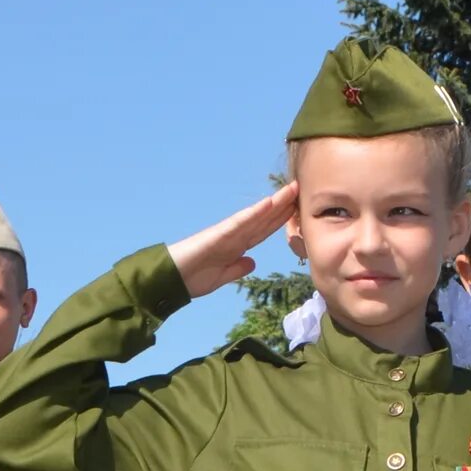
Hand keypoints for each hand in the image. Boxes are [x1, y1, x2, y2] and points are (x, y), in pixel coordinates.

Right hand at [167, 185, 298, 299]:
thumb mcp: (221, 277)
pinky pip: (241, 221)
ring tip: (292, 189)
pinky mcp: (218, 234)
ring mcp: (227, 233)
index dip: (280, 220)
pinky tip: (270, 203)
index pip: (263, 231)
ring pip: (256, 216)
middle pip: (264, 219)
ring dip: (275, 203)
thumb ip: (237, 269)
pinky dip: (255, 212)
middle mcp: (234, 236)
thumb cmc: (190, 278)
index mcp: (236, 246)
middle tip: (301, 190)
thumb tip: (252, 262)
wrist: (168, 280)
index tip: (298, 210)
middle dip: (283, 206)